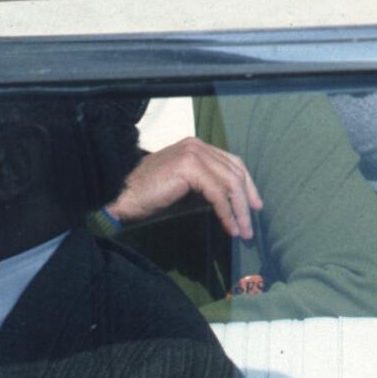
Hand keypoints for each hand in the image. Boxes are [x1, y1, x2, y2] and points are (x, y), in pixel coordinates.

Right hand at [110, 136, 262, 237]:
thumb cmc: (151, 198)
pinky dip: (226, 213)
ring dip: (239, 210)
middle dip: (247, 199)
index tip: (255, 205)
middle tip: (251, 224)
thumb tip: (233, 203)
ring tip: (243, 231)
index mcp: (196, 147)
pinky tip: (230, 228)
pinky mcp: (188, 167)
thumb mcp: (187, 191)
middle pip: (234, 171)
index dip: (247, 185)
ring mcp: (193, 153)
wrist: (122, 198)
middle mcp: (197, 145)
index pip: (231, 162)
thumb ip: (208, 189)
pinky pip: (217, 193)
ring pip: (229, 182)